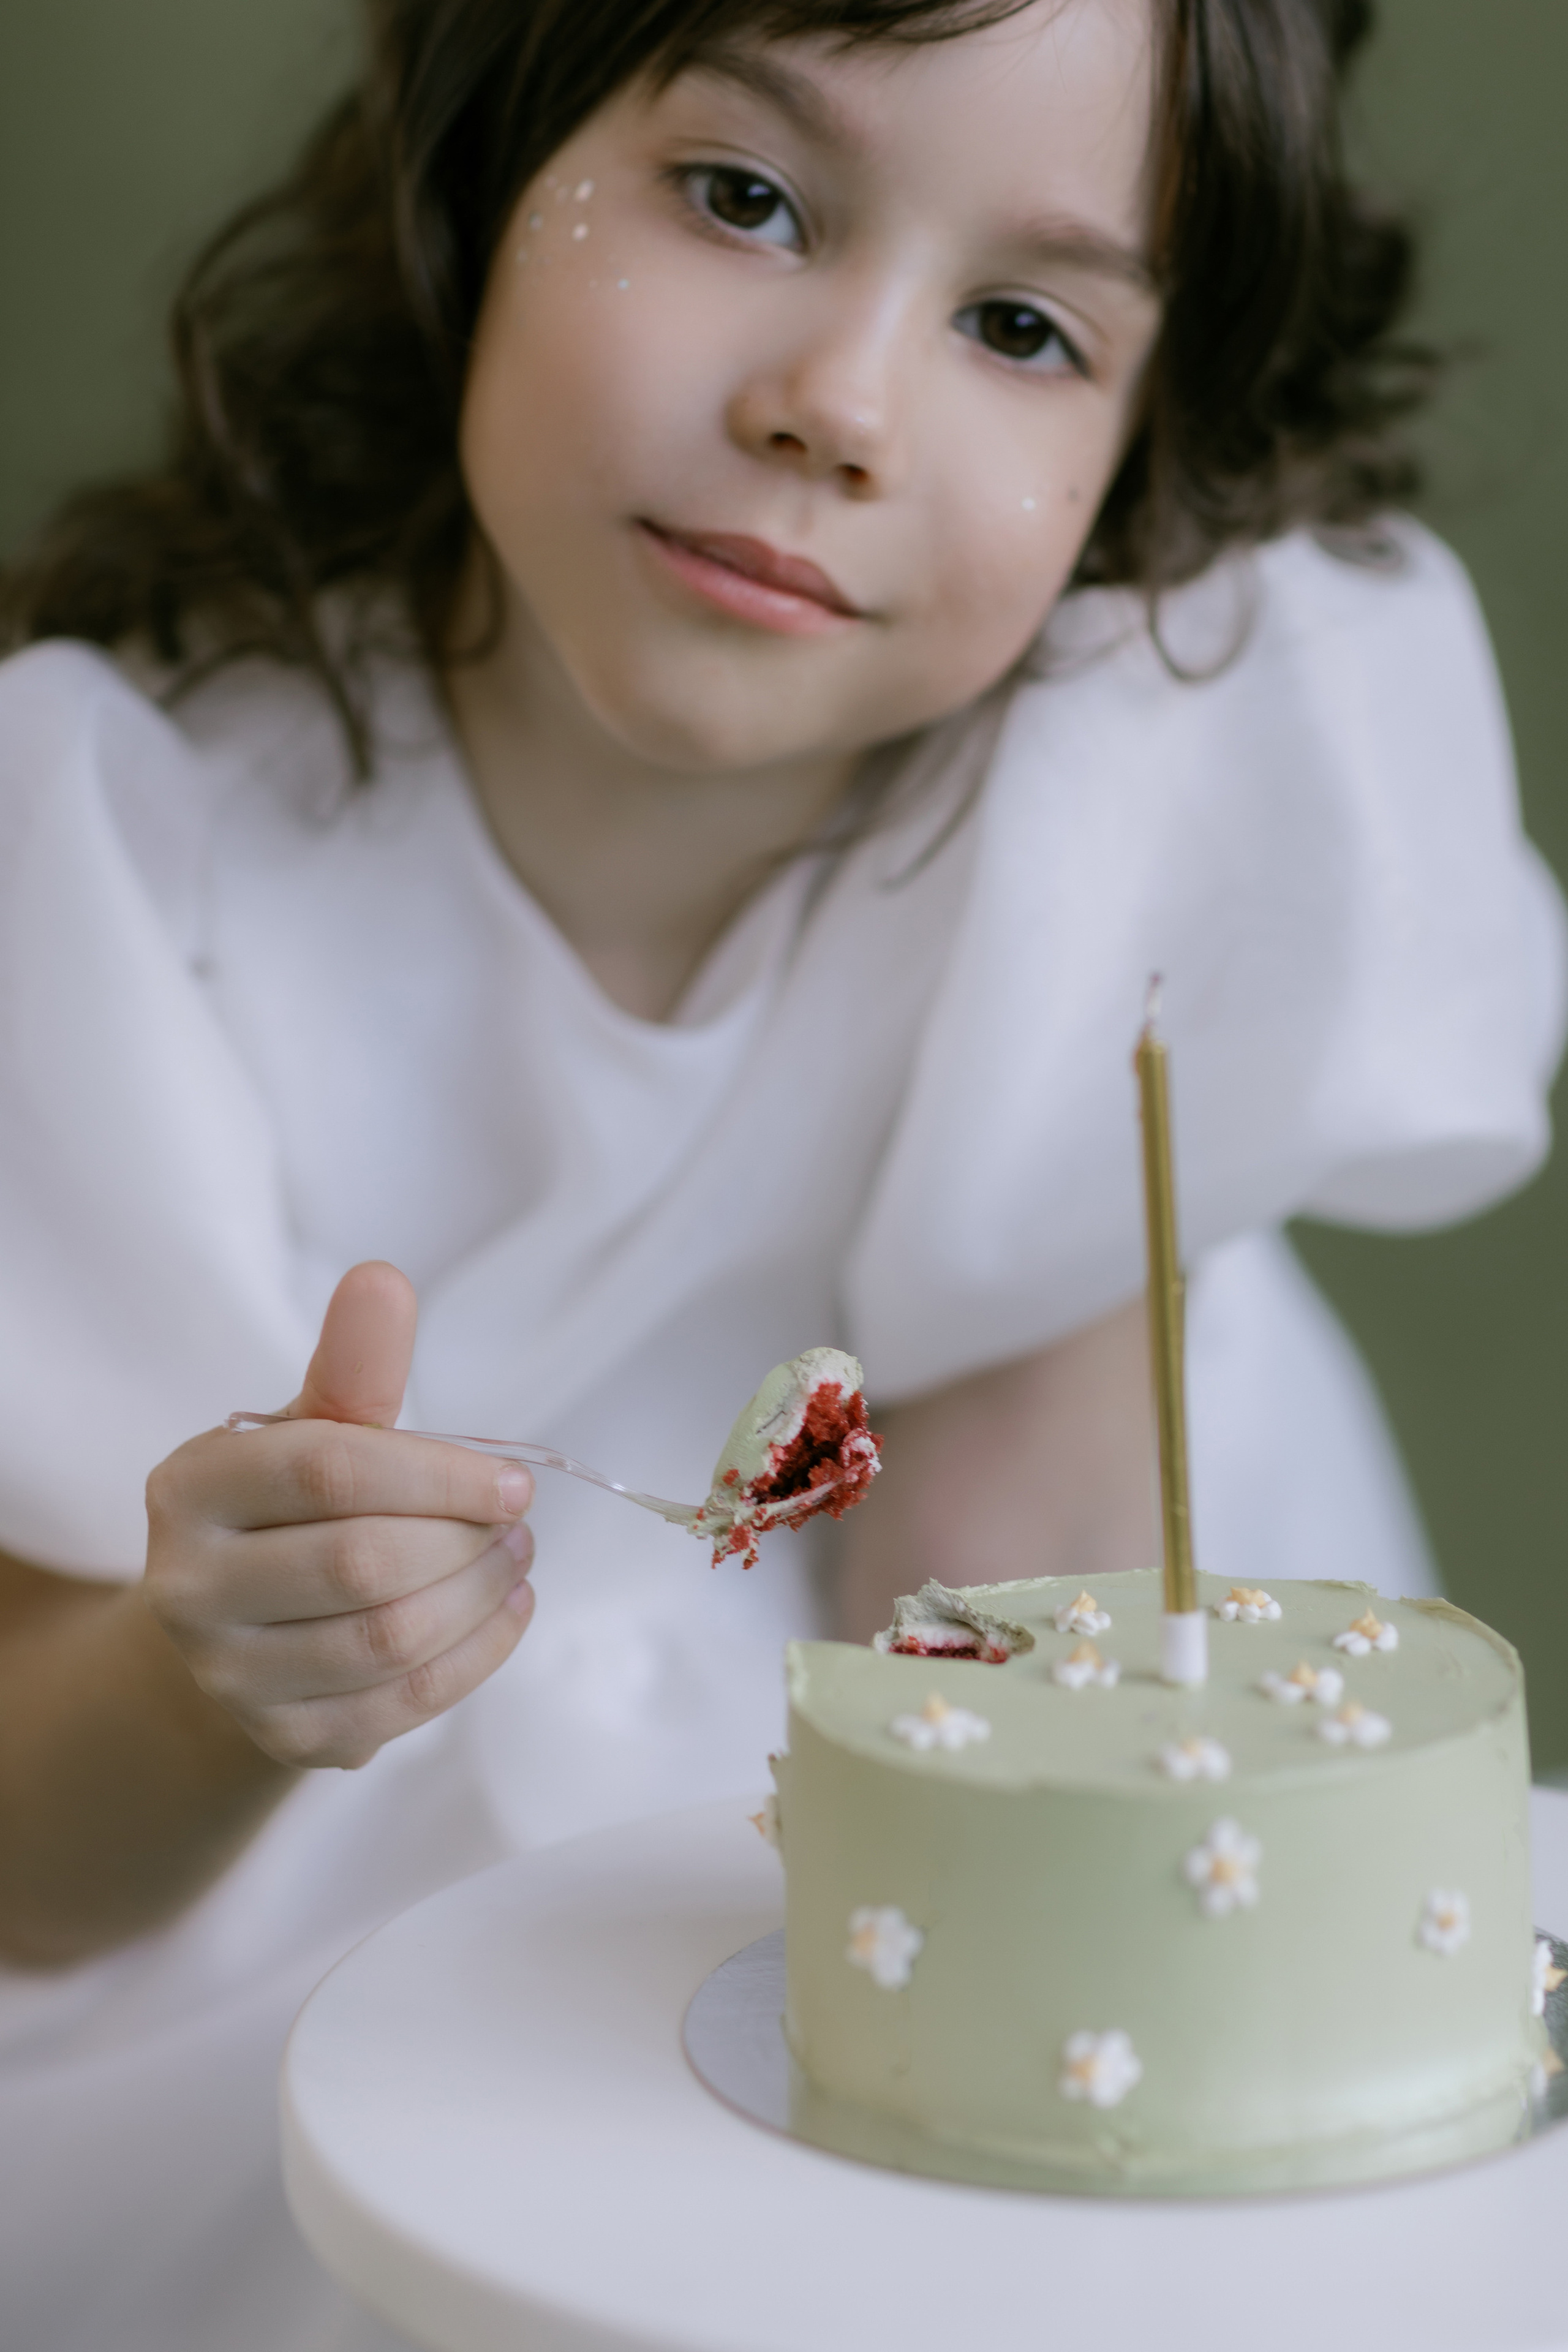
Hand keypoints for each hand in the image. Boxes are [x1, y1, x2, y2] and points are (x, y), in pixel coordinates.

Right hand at [143, 1262, 535, 1769]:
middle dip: (465, 1539)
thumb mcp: (313, 1427)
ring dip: (481, 1595)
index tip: (514, 1480)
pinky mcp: (287, 1740)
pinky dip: (480, 1653)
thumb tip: (382, 1279)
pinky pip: (407, 1702)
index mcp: (191, 1489)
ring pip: (390, 1640)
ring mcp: (231, 1677)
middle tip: (518, 1519)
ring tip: (515, 1557)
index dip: (440, 1475)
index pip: (328, 1473)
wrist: (246, 1626)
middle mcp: (190, 1589)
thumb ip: (351, 1364)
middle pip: (365, 1564)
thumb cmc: (293, 1507)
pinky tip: (507, 1609)